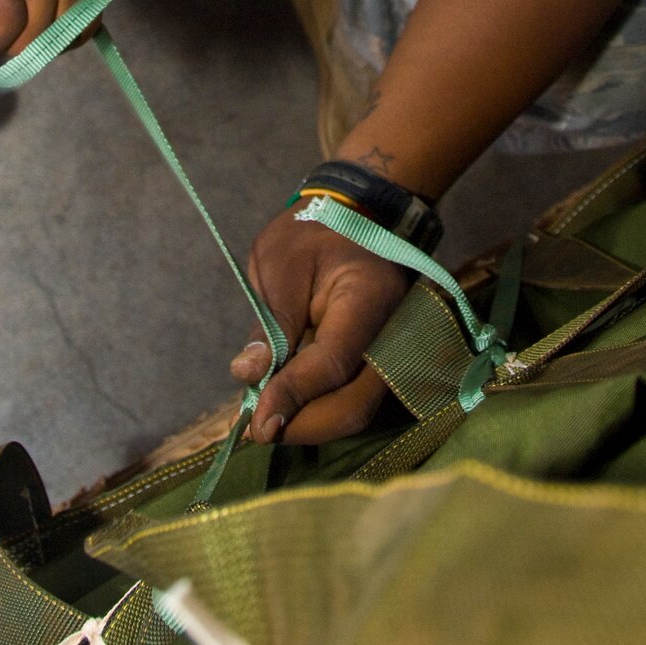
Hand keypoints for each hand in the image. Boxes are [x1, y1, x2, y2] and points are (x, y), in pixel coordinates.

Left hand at [230, 207, 409, 443]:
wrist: (357, 214)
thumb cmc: (313, 231)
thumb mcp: (280, 266)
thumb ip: (270, 325)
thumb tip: (249, 376)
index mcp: (369, 298)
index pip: (333, 363)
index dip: (293, 396)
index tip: (255, 422)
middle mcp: (395, 333)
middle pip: (355, 403)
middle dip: (303, 425)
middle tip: (257, 430)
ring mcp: (396, 349)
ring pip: (358, 409)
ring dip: (311, 422)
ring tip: (266, 417)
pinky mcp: (385, 360)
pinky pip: (356, 397)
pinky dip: (321, 408)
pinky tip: (288, 405)